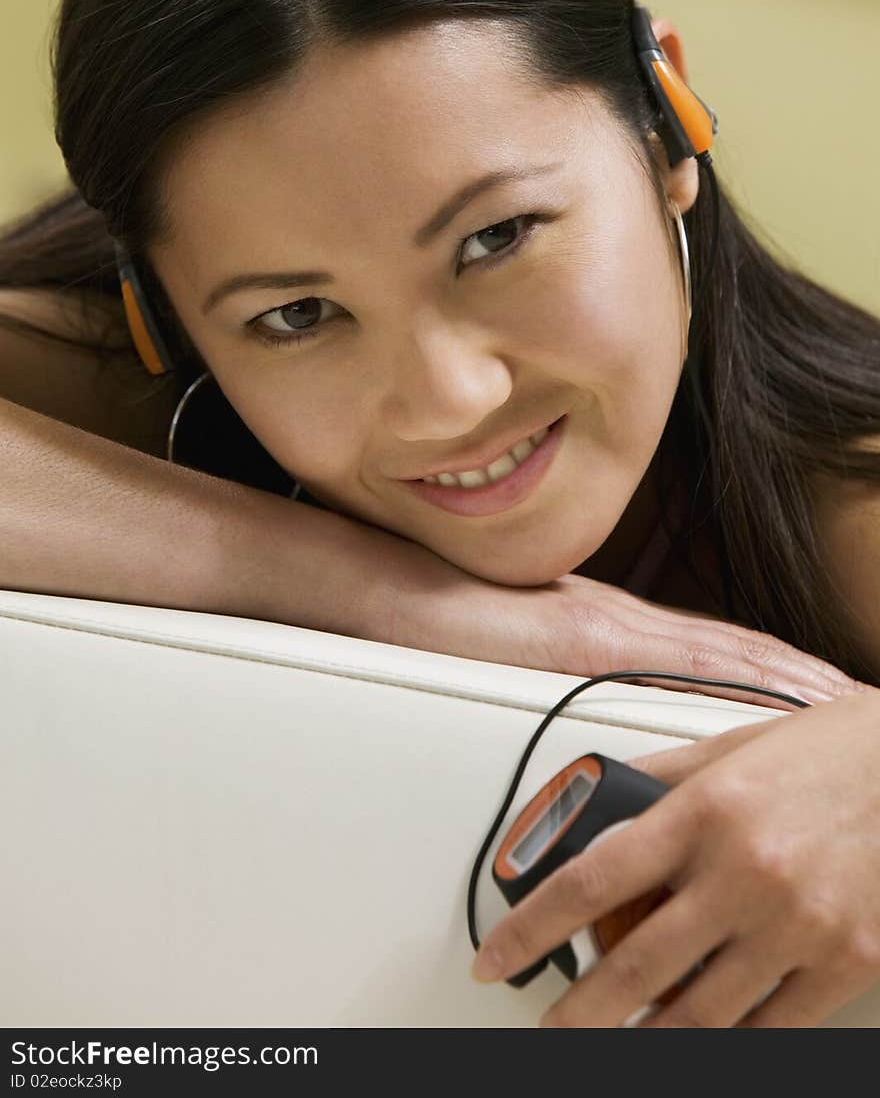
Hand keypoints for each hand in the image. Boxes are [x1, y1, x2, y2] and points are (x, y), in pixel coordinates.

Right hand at [377, 539, 859, 707]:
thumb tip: (603, 717)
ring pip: (724, 656)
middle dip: (804, 681)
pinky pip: (675, 666)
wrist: (393, 592)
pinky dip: (733, 680)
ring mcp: (609, 627)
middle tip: (864, 703)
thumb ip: (569, 676)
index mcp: (614, 626)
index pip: (717, 650)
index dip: (779, 670)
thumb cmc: (445, 626)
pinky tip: (770, 700)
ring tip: (846, 704)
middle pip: (738, 652)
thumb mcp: (521, 653)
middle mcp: (624, 621)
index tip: (829, 693)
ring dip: (789, 681)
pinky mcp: (582, 641)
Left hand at [470, 688, 879, 1026]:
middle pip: (634, 967)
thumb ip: (658, 777)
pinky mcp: (846, 962)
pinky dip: (722, 1042)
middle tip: (550, 1030)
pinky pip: (767, 1029)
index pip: (590, 879)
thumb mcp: (729, 749)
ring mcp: (798, 925)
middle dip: (577, 1014)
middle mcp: (746, 871)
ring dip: (641, 1040)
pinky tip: (694, 1039)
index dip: (530, 927)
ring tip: (615, 1041)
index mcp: (706, 811)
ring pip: (696, 1015)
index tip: (497, 955)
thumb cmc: (826, 753)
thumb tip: (592, 802)